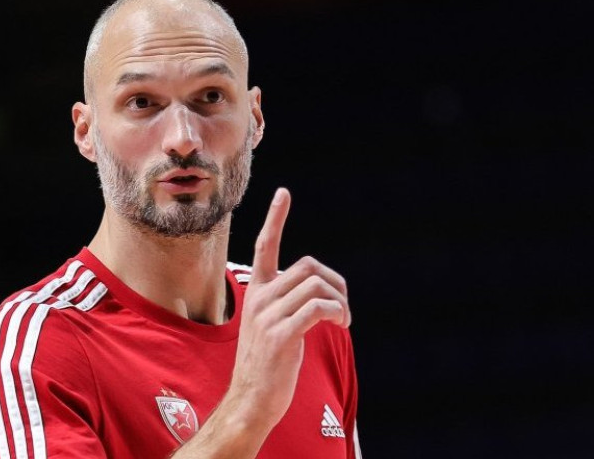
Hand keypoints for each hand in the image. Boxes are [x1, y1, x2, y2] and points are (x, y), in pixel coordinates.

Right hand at [171, 188, 349, 457]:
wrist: (251, 400)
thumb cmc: (267, 365)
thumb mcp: (272, 326)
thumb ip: (288, 304)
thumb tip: (318, 292)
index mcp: (256, 292)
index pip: (265, 246)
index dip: (275, 219)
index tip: (283, 193)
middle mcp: (260, 298)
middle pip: (307, 266)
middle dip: (334, 282)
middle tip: (343, 307)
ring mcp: (269, 316)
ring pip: (317, 286)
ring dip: (340, 302)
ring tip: (343, 321)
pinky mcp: (283, 334)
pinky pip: (320, 308)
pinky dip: (338, 313)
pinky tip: (340, 326)